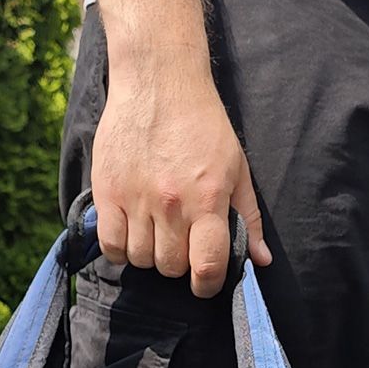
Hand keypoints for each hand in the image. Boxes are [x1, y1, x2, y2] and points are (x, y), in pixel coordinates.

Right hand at [91, 61, 270, 296]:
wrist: (159, 82)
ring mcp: (137, 199)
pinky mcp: (108, 191)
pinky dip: (120, 248)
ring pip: (141, 259)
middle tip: (180, 242)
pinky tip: (131, 232)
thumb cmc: (202, 125)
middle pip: (171, 267)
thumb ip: (247, 217)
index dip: (207, 285)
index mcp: (208, 199)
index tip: (204, 282)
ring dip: (150, 255)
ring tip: (156, 232)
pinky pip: (111, 245)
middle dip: (179, 263)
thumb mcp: (236, 168)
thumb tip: (260, 260)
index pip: (207, 267)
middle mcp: (172, 204)